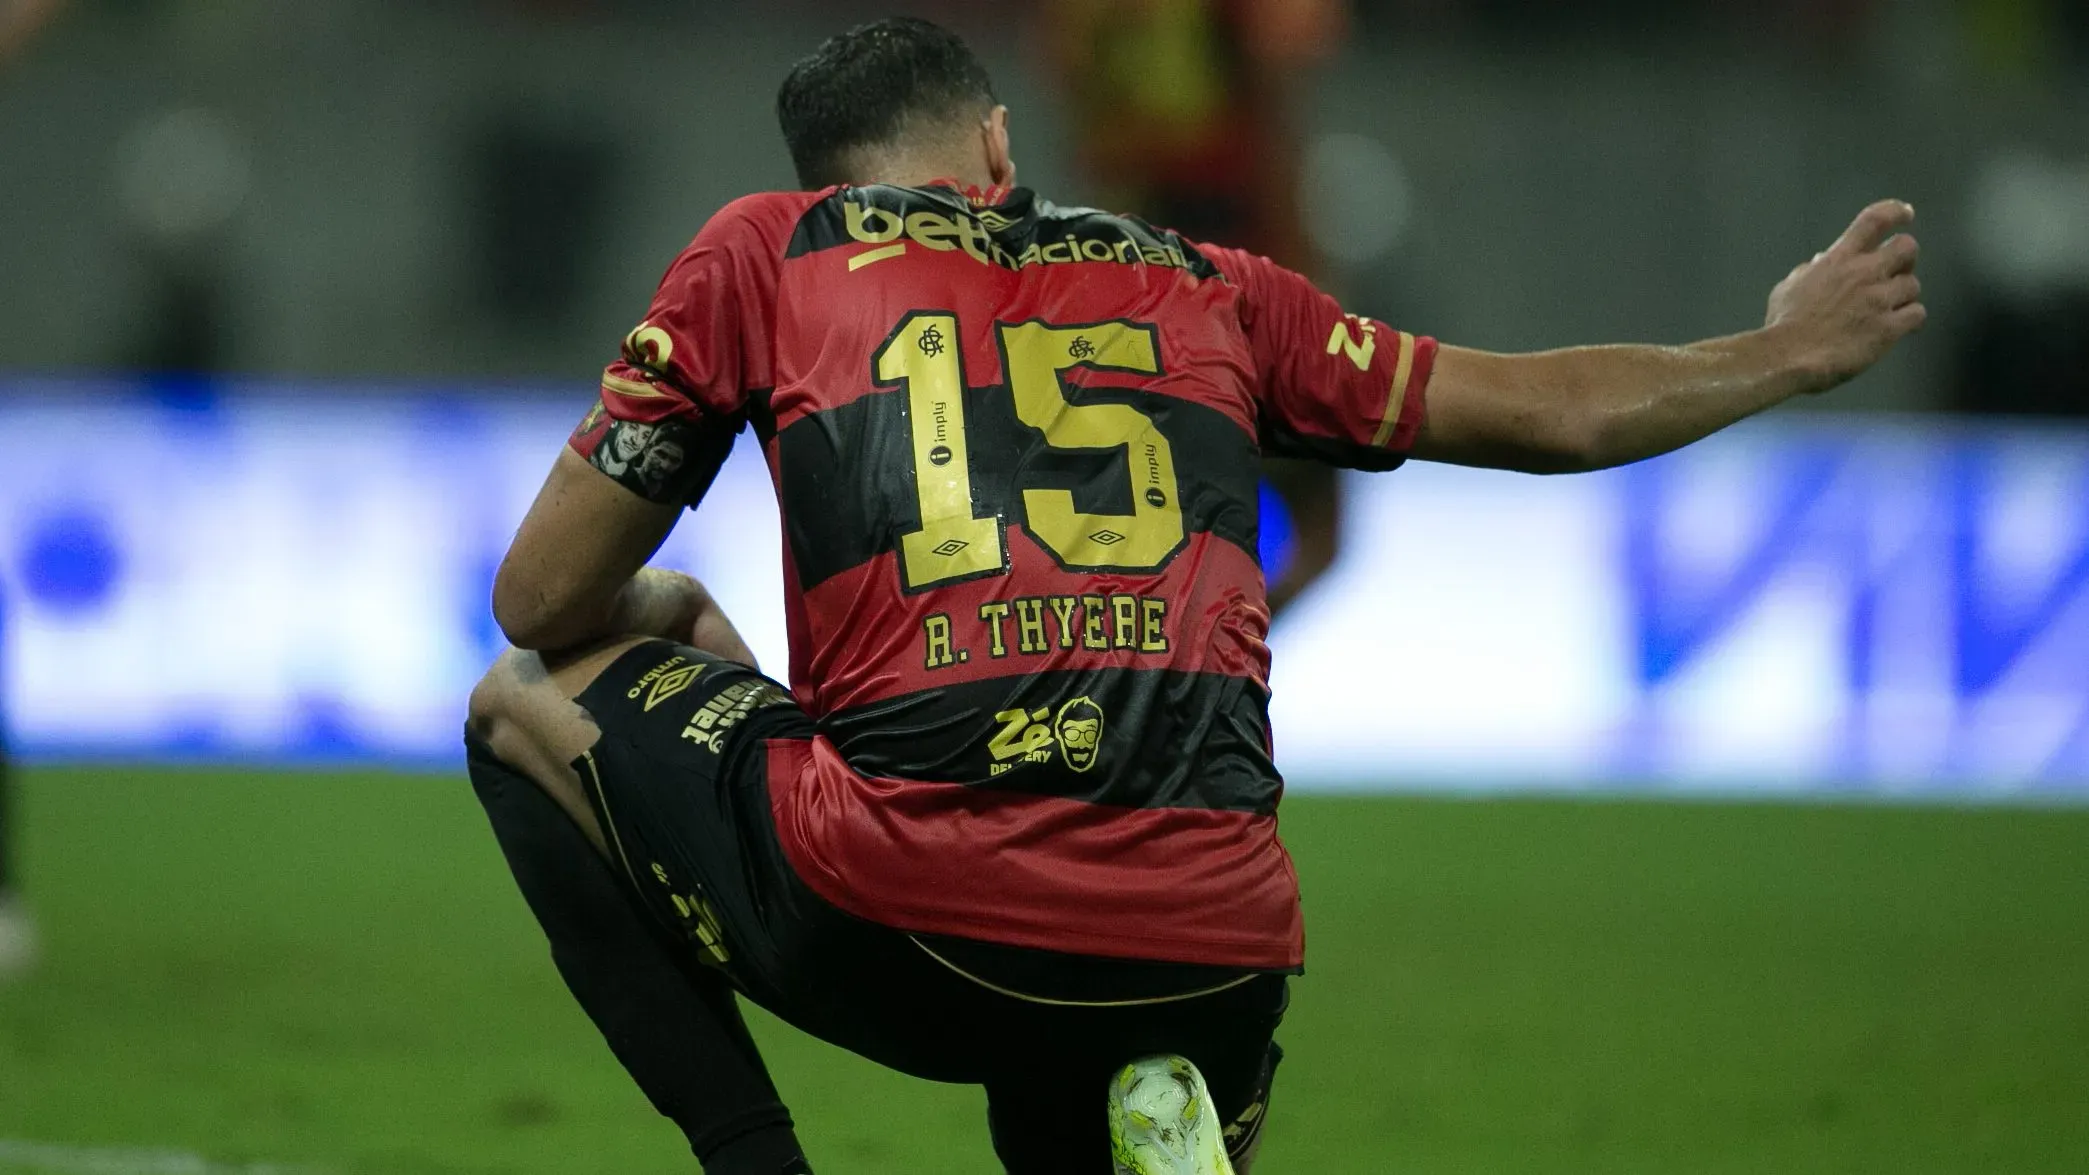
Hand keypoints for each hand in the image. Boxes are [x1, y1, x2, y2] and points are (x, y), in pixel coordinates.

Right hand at [1764, 200, 1926, 390]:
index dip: (1896, 211)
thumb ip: (1810, 271)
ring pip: (1914, 284)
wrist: (1789, 357)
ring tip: (1890, 309)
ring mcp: (1880, 300)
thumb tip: (1821, 261)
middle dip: (1905, 258)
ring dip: (1904, 295)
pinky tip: (1899, 327)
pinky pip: (1917, 314)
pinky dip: (1911, 319)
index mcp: (1839, 259)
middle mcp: (1865, 273)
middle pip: (1907, 247)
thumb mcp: (1788, 287)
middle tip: (1895, 273)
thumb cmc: (1783, 323)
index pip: (1875, 220)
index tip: (1906, 215)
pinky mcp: (1890, 328)